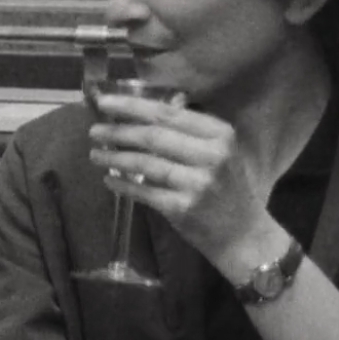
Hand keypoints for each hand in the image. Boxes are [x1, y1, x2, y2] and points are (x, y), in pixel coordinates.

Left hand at [88, 94, 271, 264]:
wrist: (245, 237)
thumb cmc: (229, 191)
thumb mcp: (221, 153)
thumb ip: (190, 133)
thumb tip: (141, 113)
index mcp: (220, 134)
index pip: (168, 113)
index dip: (132, 106)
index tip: (105, 102)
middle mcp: (211, 155)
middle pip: (153, 135)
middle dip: (118, 130)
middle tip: (93, 130)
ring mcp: (198, 183)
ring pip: (145, 163)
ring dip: (115, 158)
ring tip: (95, 155)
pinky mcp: (183, 208)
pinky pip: (144, 192)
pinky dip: (123, 185)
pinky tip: (109, 180)